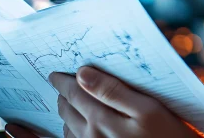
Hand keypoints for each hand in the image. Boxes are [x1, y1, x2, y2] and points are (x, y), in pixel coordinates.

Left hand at [5, 66, 203, 137]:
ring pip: (66, 126)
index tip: (56, 72)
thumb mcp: (148, 109)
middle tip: (60, 80)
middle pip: (66, 108)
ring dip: (62, 111)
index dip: (64, 80)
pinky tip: (33, 127)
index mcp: (102, 120)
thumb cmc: (169, 135)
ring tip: (63, 99)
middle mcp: (89, 137)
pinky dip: (46, 134)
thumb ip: (114, 91)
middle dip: (63, 93)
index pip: (75, 92)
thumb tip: (83, 73)